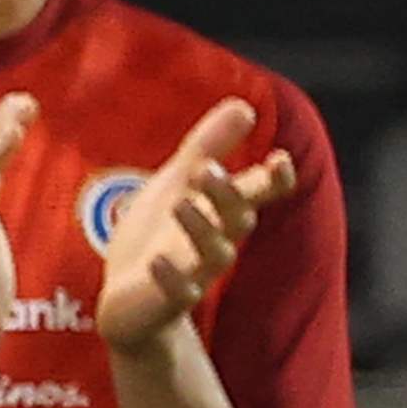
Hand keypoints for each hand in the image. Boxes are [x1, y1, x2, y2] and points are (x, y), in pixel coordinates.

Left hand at [94, 97, 295, 354]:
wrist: (127, 298)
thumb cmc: (156, 235)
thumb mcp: (175, 183)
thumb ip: (207, 147)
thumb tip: (245, 106)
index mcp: (222, 210)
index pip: (261, 194)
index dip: (275, 179)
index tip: (279, 158)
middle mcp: (217, 241)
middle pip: (238, 218)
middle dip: (226, 194)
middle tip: (206, 169)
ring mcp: (196, 273)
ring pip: (216, 254)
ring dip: (202, 228)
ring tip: (181, 204)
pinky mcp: (169, 301)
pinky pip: (180, 293)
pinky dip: (172, 278)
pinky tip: (156, 261)